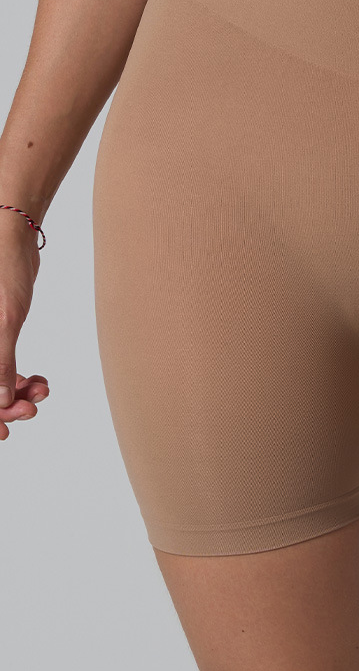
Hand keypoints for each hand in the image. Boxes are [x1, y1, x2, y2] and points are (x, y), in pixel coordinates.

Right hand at [0, 219, 48, 440]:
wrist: (11, 236)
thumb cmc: (2, 270)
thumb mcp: (4, 320)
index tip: (6, 434)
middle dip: (4, 406)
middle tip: (33, 409)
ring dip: (15, 392)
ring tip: (41, 390)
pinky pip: (1, 366)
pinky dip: (18, 377)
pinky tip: (39, 380)